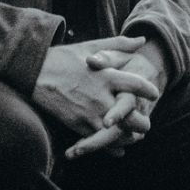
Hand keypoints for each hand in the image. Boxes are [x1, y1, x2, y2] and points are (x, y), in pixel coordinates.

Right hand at [31, 42, 161, 160]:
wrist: (34, 73)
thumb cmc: (65, 58)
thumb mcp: (93, 47)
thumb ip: (120, 45)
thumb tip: (142, 40)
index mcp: (106, 75)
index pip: (135, 84)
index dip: (148, 90)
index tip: (155, 94)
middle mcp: (100, 96)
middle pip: (130, 115)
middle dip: (141, 122)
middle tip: (147, 124)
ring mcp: (88, 112)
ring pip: (116, 132)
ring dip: (127, 137)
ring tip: (134, 137)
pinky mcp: (77, 124)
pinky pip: (98, 140)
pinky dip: (109, 146)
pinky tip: (117, 149)